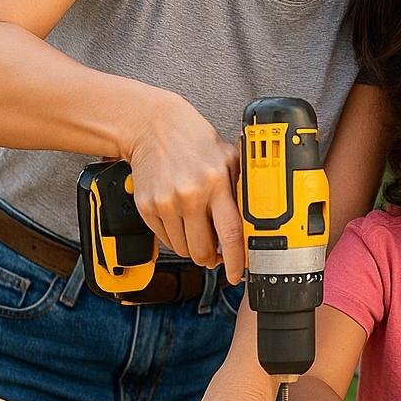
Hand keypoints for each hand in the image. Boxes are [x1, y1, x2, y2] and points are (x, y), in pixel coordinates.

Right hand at [124, 93, 244, 281]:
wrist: (153, 127)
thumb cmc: (193, 141)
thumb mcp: (228, 158)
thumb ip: (241, 188)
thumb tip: (254, 222)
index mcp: (215, 182)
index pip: (229, 233)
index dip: (235, 261)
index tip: (237, 273)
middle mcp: (189, 195)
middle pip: (202, 251)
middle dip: (211, 259)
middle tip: (216, 254)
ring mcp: (165, 203)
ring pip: (182, 249)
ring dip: (193, 248)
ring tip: (198, 230)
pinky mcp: (146, 207)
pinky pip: (165, 240)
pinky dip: (175, 237)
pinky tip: (181, 219)